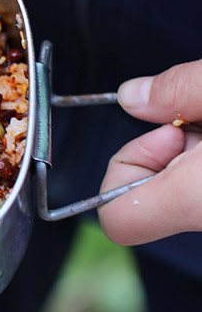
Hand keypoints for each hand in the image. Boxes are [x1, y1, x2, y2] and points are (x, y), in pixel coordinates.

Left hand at [98, 60, 201, 244]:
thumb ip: (177, 90)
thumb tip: (132, 97)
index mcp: (198, 199)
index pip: (118, 221)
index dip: (122, 172)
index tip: (162, 130)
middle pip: (154, 197)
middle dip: (167, 147)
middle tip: (200, 114)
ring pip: (187, 188)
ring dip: (196, 147)